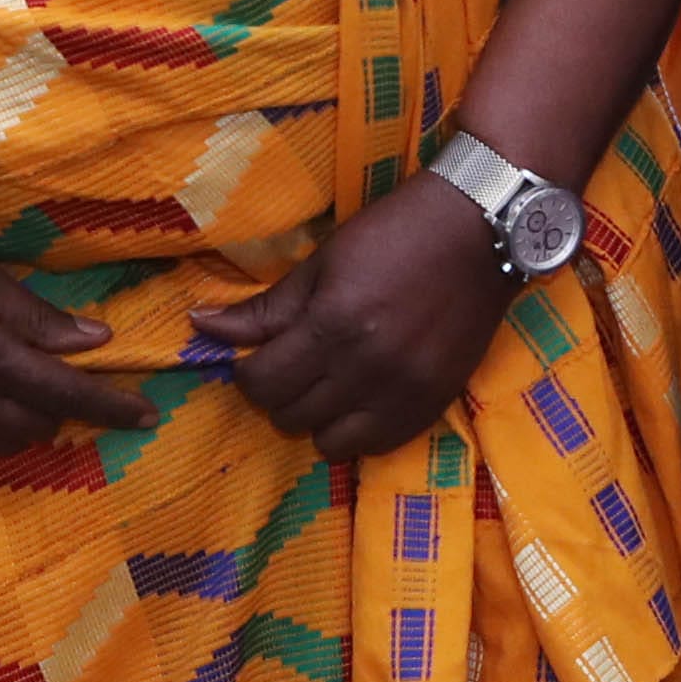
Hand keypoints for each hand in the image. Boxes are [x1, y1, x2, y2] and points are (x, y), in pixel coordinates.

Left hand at [187, 172, 512, 462]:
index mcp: (333, 324)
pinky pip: (375, 448)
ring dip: (316, 416)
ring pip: (328, 442)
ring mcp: (402, 393)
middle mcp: (366, 367)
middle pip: (289, 415)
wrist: (480, 233)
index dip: (249, 371)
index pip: (261, 382)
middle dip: (280, 392)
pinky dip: (357, 431)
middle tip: (294, 365)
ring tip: (329, 384)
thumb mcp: (323, 262)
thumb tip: (200, 326)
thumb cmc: (395, 234)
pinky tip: (360, 399)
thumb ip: (266, 307)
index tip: (261, 355)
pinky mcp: (432, 405)